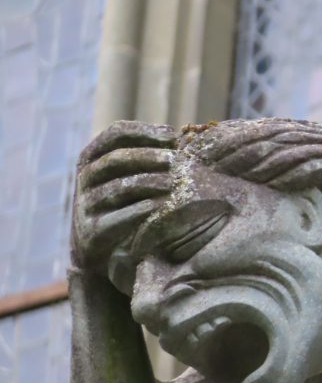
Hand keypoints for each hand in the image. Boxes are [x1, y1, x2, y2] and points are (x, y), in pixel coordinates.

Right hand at [72, 121, 177, 273]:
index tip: (172, 136)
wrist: (103, 250)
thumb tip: (174, 136)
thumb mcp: (128, 176)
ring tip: (170, 183)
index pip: (116, 133)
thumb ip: (144, 158)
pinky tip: (157, 206)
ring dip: (146, 182)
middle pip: (115, 158)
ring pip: (117, 187)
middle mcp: (86, 176)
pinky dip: (138, 210)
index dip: (144, 132)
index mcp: (94, 156)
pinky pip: (116, 217)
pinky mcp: (92, 230)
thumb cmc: (124, 204)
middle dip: (146, 156)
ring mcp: (86, 204)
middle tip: (173, 159)